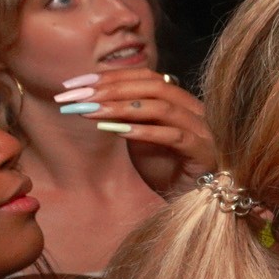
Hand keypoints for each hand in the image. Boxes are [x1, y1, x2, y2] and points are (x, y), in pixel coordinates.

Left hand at [54, 70, 217, 192]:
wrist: (189, 202)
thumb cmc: (165, 169)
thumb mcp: (139, 138)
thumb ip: (126, 117)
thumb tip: (91, 99)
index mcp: (180, 101)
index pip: (146, 77)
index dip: (110, 76)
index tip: (74, 84)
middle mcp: (195, 110)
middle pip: (154, 86)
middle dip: (111, 89)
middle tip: (77, 97)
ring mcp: (203, 130)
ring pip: (163, 107)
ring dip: (122, 107)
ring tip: (90, 111)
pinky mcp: (203, 152)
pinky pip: (174, 136)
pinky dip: (145, 131)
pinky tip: (118, 132)